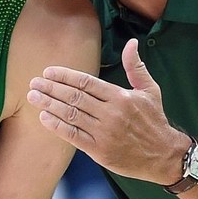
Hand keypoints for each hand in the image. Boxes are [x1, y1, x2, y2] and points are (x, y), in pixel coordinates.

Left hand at [27, 38, 189, 182]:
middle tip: (33, 83)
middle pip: (74, 97)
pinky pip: (73, 135)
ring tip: (33, 97)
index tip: (48, 72)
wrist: (164, 155)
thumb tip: (131, 43)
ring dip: (48, 105)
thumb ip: (136, 67)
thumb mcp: (150, 90)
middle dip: (51, 89)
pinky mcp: (99, 151)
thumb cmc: (155, 121)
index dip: (64, 76)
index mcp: (120, 96)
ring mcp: (104, 133)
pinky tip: (44, 117)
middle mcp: (110, 113)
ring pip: (70, 115)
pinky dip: (57, 126)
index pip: (86, 82)